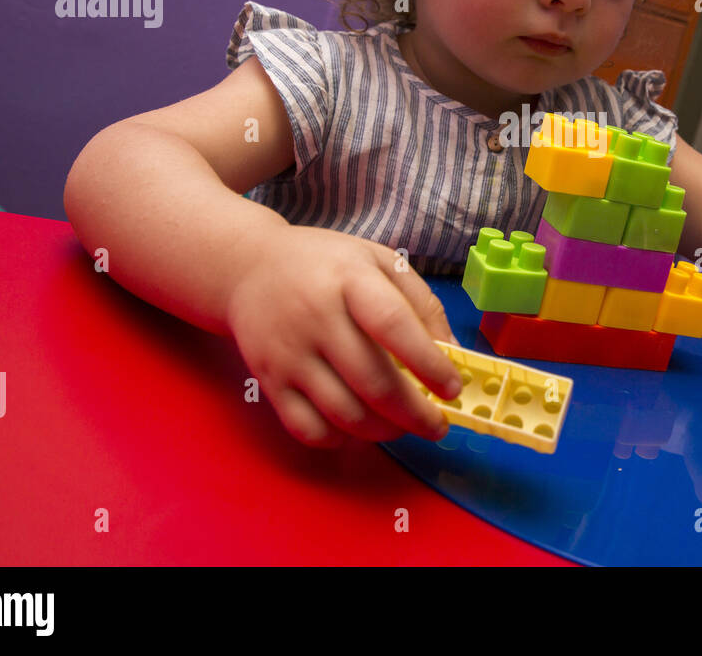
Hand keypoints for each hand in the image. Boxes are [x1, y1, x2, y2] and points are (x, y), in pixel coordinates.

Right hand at [225, 225, 462, 446]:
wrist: (248, 268)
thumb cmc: (326, 265)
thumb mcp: (380, 261)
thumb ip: (421, 303)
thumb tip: (452, 353)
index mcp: (349, 279)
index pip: (392, 325)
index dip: (428, 362)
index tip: (452, 388)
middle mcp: (315, 317)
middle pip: (372, 381)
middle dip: (415, 414)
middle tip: (437, 425)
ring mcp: (288, 353)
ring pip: (343, 413)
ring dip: (384, 431)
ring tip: (404, 426)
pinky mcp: (269, 381)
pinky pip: (308, 429)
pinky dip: (341, 440)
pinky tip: (360, 427)